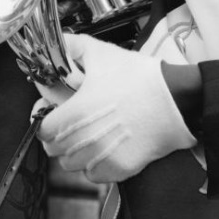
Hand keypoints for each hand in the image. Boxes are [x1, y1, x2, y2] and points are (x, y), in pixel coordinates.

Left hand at [37, 33, 194, 183]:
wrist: (175, 98)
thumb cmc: (139, 77)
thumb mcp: (102, 54)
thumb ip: (72, 46)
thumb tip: (57, 43)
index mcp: (75, 113)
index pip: (43, 130)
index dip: (47, 121)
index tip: (56, 115)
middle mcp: (84, 140)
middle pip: (55, 150)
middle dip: (61, 136)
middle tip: (75, 123)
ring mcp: (102, 157)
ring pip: (73, 165)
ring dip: (77, 152)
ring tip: (92, 135)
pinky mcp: (121, 169)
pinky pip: (95, 175)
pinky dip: (96, 165)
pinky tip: (106, 147)